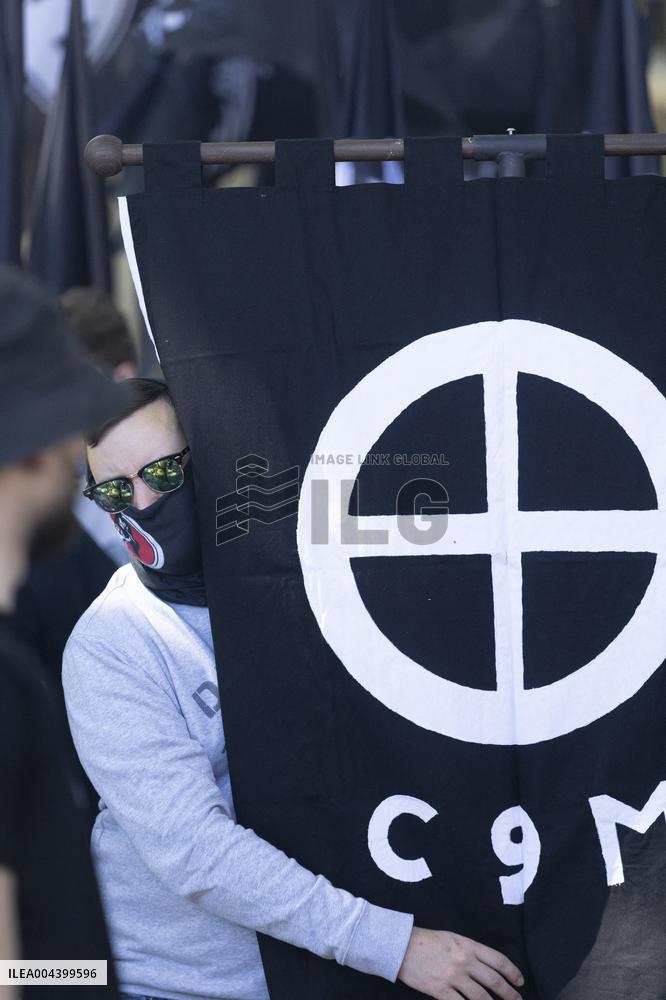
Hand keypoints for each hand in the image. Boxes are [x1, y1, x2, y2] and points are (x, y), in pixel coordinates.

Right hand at [397, 926, 523, 999]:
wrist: (401, 946)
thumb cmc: (427, 940)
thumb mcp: (453, 938)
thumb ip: (471, 951)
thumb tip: (488, 968)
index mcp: (468, 945)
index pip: (498, 960)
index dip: (512, 973)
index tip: (519, 981)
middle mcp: (464, 962)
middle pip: (494, 981)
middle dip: (509, 994)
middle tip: (517, 999)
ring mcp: (453, 978)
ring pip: (482, 998)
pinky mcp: (441, 992)